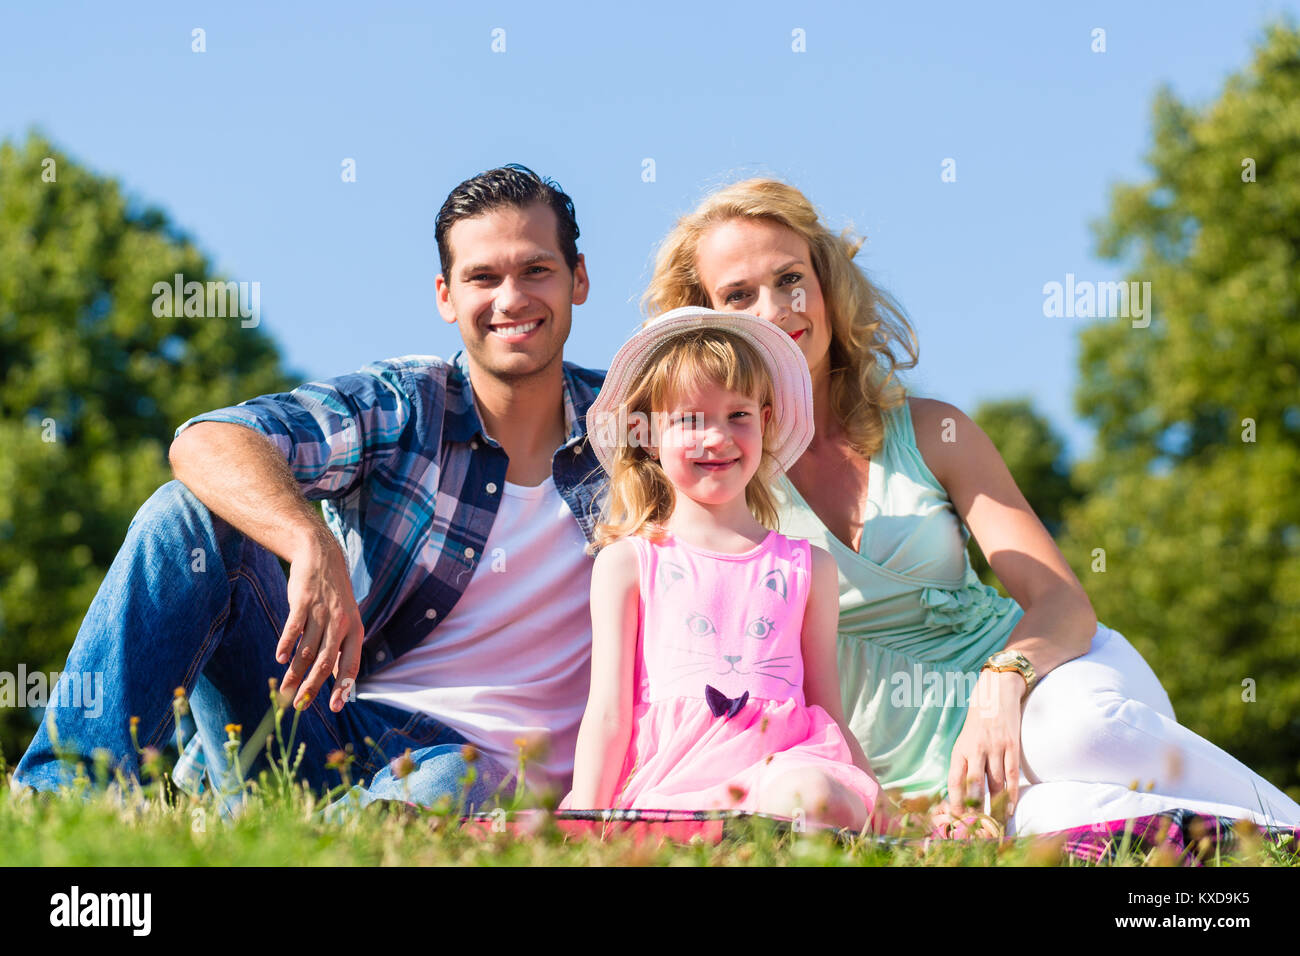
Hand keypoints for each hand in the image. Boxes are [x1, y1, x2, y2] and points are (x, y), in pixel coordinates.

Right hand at [276, 527, 364, 712]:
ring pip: (307, 650)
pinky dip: (286, 645)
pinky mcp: (303, 602)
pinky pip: (294, 629)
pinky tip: (280, 660)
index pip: (351, 665)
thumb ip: (340, 647)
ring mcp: (322, 612)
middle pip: (326, 663)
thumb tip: (337, 679)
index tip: (335, 708)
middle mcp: (341, 623)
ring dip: (295, 673)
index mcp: (355, 630)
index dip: (343, 687)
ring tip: (285, 690)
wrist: (322, 558)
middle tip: (299, 706)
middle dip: (312, 688)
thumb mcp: (345, 620)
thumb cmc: (334, 597)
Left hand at [946, 668, 1026, 819]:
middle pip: (974, 786)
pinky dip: (1011, 795)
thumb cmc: (977, 722)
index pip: (954, 781)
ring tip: (996, 826)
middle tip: (977, 829)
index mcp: (959, 749)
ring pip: (995, 784)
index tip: (957, 821)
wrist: (996, 693)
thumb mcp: (964, 740)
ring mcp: (995, 748)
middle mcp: (975, 749)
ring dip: (996, 807)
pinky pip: (1012, 776)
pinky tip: (1010, 809)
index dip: (956, 803)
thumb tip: (963, 793)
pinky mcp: (1012, 746)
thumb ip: (964, 764)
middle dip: (976, 810)